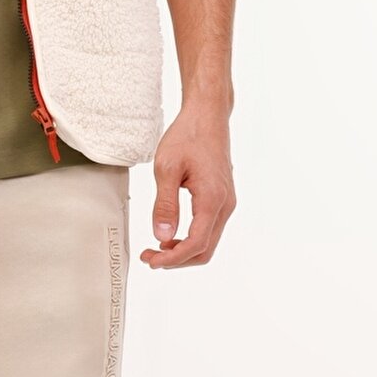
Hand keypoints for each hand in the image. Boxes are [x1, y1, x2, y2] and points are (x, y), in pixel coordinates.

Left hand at [139, 104, 236, 268]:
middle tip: (149, 257)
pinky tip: (171, 234)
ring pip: (209, 241)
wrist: (207, 116)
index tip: (150, 260)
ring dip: (183, 250)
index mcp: (212, 199)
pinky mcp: (222, 199)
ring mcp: (226, 203)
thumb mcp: (166, 169)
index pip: (196, 244)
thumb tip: (162, 236)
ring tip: (157, 247)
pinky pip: (209, 228)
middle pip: (205, 250)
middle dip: (177, 259)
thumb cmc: (187, 136)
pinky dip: (191, 238)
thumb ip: (165, 205)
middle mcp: (225, 205)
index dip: (172, 258)